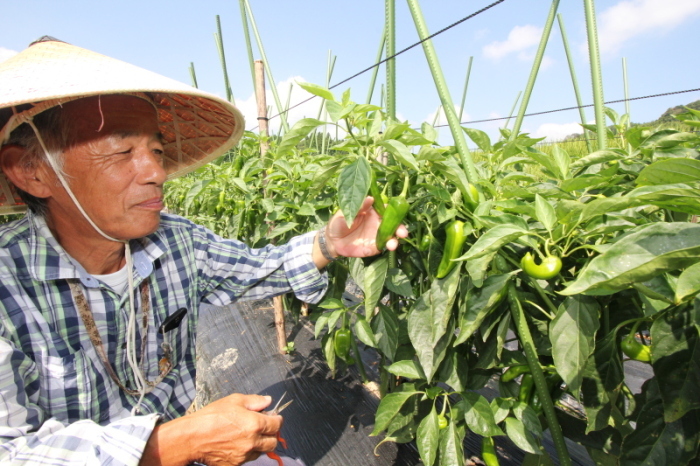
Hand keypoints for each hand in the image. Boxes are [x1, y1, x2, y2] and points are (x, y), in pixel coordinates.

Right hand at [141, 394, 281, 465]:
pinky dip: (246, 452)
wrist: (192, 437)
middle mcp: (252, 442)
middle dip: (271, 434)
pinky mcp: (235, 464)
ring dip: (259, 444)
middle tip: (263, 428)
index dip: (276, 419)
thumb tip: (268, 401)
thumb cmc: (211, 417)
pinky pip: (247, 459)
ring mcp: (244, 455)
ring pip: (261, 452)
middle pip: (273, 442)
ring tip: (247, 435)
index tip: (273, 417)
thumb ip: (255, 401)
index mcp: (255, 424)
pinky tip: (237, 444)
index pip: (277, 424)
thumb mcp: (234, 401)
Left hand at [326, 197, 407, 257]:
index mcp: (372, 212)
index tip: (397, 213)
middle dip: (400, 227)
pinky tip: (388, 247)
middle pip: (393, 224)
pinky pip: (384, 246)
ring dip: (395, 239)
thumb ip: (358, 207)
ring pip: (391, 236)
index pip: (386, 209)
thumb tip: (370, 198)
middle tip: (403, 233)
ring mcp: (377, 235)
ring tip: (393, 244)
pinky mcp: (374, 246)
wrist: (333, 241)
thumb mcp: (345, 214)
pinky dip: (388, 246)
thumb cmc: (338, 223)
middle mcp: (377, 223)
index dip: (393, 210)